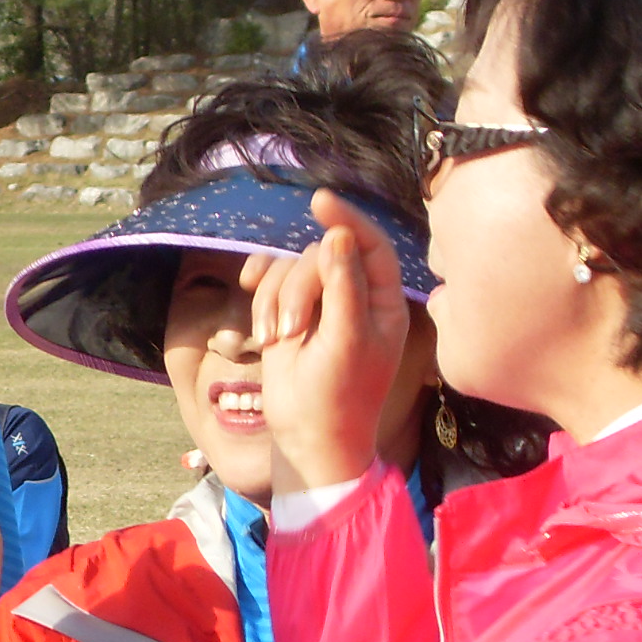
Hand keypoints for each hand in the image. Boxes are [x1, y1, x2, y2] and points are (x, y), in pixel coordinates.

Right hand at [246, 190, 410, 493]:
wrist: (307, 438)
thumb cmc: (339, 396)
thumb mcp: (347, 340)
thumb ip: (344, 285)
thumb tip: (339, 236)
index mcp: (383, 303)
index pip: (371, 245)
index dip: (348, 220)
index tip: (320, 202)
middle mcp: (353, 298)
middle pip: (322, 255)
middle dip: (300, 286)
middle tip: (292, 329)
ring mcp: (320, 305)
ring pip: (292, 267)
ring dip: (277, 299)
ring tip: (276, 339)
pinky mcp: (289, 313)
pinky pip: (271, 282)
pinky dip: (261, 299)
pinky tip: (258, 323)